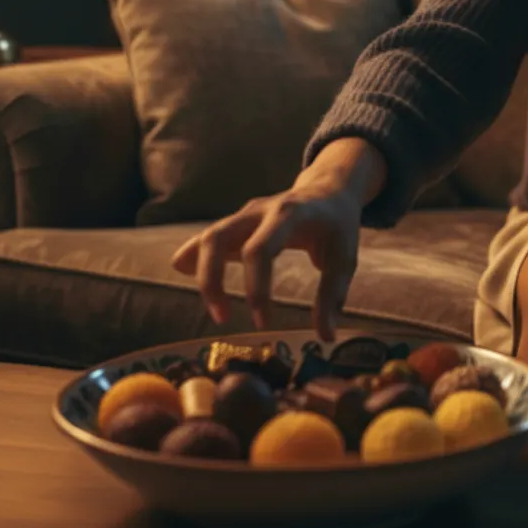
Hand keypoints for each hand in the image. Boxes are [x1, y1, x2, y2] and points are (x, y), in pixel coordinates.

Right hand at [170, 179, 363, 342]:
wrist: (329, 189)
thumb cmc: (337, 227)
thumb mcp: (344, 258)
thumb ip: (332, 295)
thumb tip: (325, 337)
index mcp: (289, 215)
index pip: (259, 250)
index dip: (256, 288)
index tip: (262, 322)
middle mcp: (260, 210)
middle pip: (218, 237)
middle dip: (212, 279)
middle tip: (222, 318)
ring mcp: (245, 214)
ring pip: (209, 236)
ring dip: (202, 273)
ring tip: (216, 309)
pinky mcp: (238, 222)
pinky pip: (210, 236)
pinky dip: (195, 254)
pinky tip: (182, 269)